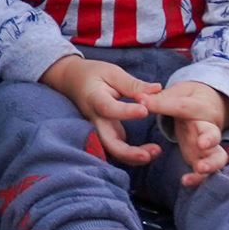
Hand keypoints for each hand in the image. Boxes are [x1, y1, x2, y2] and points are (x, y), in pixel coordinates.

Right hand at [44, 55, 163, 164]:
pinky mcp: (105, 134)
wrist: (71, 81)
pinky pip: (117, 149)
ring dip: (133, 157)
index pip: (108, 109)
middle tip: (153, 151)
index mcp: (95, 99)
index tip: (145, 111)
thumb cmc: (93, 74)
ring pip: (113, 151)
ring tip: (155, 151)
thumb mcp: (112, 72)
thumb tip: (157, 90)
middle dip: (130, 152)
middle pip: (108, 142)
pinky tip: (150, 152)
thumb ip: (133, 84)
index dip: (126, 112)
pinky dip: (133, 155)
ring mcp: (99, 130)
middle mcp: (95, 119)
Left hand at [146, 79, 228, 187]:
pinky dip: (198, 178)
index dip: (163, 105)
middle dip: (210, 139)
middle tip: (202, 144)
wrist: (208, 106)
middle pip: (213, 134)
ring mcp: (207, 146)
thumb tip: (140, 99)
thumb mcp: (175, 93)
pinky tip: (186, 182)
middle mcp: (207, 127)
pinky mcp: (203, 158)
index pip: (181, 106)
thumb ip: (158, 98)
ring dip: (210, 164)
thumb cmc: (188, 98)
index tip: (143, 103)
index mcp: (198, 107)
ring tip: (200, 168)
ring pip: (217, 156)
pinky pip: (205, 171)